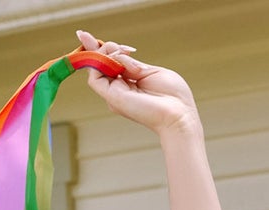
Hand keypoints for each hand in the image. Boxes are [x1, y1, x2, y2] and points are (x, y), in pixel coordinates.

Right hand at [77, 31, 197, 134]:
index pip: (109, 66)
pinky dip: (103, 61)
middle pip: (99, 66)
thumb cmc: (170, 96)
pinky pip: (96, 77)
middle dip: (98, 47)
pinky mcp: (111, 97)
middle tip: (107, 40)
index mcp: (126, 85)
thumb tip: (117, 55)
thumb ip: (132, 65)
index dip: (100, 51)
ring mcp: (112, 95)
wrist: (176, 114)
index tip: (92, 37)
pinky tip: (119, 55)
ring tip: (123, 49)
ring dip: (104, 52)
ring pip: (96, 69)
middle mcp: (116, 91)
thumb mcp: (150, 72)